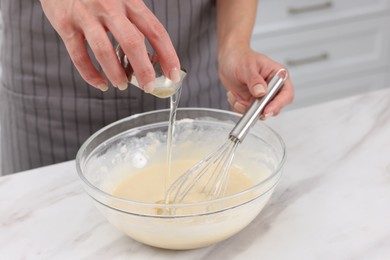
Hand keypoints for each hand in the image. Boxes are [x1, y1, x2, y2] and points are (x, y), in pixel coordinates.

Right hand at [40, 0, 180, 91]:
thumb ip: (133, 23)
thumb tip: (148, 57)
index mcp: (129, 0)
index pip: (156, 31)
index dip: (168, 55)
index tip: (173, 74)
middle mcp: (110, 6)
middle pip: (133, 42)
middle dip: (144, 70)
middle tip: (149, 86)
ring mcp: (86, 15)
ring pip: (104, 51)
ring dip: (116, 74)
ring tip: (122, 85)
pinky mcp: (65, 24)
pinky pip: (79, 56)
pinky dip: (90, 75)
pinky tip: (101, 83)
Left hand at [218, 48, 293, 118]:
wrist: (228, 59)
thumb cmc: (240, 57)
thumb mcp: (246, 66)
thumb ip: (254, 79)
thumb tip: (261, 92)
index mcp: (277, 75)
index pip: (286, 94)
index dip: (278, 104)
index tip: (266, 110)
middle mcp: (272, 87)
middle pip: (275, 107)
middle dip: (260, 110)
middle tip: (247, 107)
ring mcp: (262, 96)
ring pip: (259, 112)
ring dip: (245, 108)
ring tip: (235, 95)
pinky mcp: (251, 102)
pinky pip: (247, 112)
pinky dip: (238, 107)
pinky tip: (233, 95)